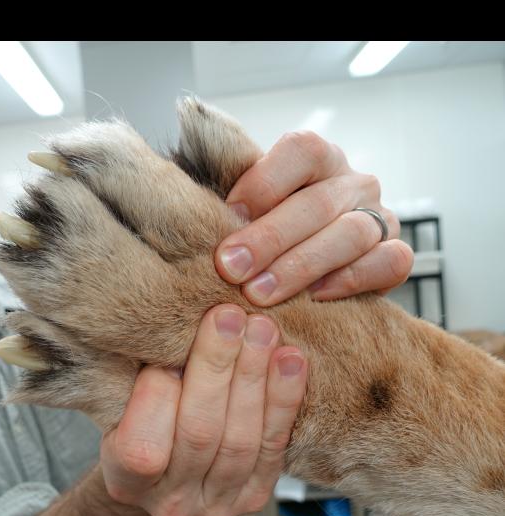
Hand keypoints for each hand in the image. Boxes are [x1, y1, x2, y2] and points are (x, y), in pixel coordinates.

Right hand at [100, 304, 306, 515]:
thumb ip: (136, 378)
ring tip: (261, 329)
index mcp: (125, 482)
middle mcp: (171, 503)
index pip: (142, 449)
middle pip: (200, 434)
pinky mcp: (255, 494)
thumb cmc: (137, 421)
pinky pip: (274, 445)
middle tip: (228, 318)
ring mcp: (217, 505)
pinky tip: (291, 359)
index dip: (157, 399)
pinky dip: (285, 399)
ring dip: (255, 377)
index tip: (168, 353)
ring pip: (242, 440)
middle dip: (216, 369)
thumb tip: (160, 325)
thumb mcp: (121, 402)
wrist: (167, 469)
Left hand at [215, 131, 413, 305]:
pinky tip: (314, 297)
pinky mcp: (394, 254)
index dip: (263, 182)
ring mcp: (379, 217)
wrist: (298, 262)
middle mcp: (352, 182)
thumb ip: (223, 185)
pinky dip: (352, 279)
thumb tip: (188, 166)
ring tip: (259, 293)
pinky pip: (389, 263)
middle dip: (269, 238)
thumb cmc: (260, 227)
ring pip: (351, 234)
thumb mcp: (240, 202)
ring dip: (300, 266)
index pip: (301, 150)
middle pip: (317, 202)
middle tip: (230, 267)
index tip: (227, 214)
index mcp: (315, 157)